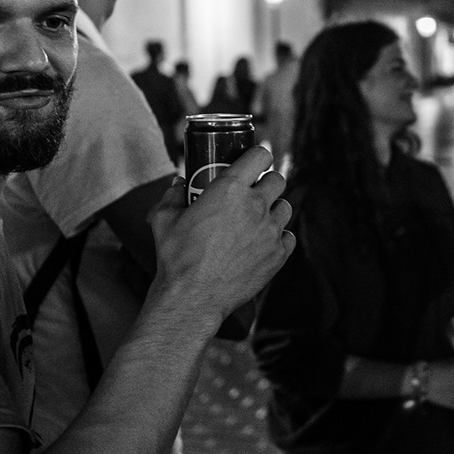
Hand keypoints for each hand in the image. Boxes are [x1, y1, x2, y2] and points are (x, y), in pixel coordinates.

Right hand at [150, 145, 293, 320]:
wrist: (192, 297)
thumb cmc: (176, 257)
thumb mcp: (164, 219)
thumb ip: (172, 195)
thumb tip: (178, 184)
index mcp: (230, 188)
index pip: (260, 155)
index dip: (258, 156)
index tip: (253, 162)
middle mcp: (255, 205)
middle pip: (278, 180)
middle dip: (267, 182)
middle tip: (254, 192)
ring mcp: (270, 231)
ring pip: (285, 207)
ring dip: (274, 209)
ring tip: (258, 218)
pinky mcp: (277, 255)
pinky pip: (288, 237)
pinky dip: (279, 237)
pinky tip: (264, 242)